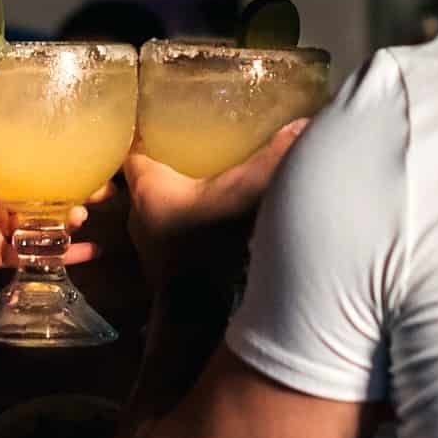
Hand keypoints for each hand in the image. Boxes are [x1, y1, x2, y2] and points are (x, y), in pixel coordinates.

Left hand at [0, 127, 107, 295]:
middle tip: (101, 190)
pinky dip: (56, 256)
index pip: (24, 164)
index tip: (83, 155)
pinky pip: (28, 256)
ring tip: (84, 216)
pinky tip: (84, 253)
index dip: (53, 161)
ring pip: (40, 225)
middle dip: (71, 192)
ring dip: (65, 222)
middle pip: (40, 195)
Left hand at [123, 119, 309, 289]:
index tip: (163, 123)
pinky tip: (209, 219)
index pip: (135, 152)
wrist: (199, 315)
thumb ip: (273, 157)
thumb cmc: (211, 246)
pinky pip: (169, 235)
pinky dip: (184, 224)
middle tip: (192, 146)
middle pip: (145, 180)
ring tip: (202, 180)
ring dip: (174, 198)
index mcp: (148, 187)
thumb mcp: (245, 191)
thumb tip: (303, 124)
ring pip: (155, 210)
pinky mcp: (164, 267)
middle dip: (165, 164)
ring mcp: (150, 245)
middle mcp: (139, 215)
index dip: (145, 136)